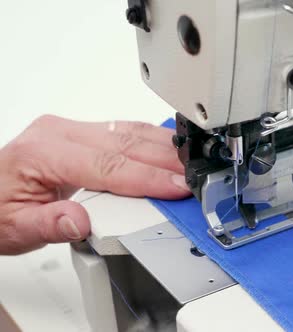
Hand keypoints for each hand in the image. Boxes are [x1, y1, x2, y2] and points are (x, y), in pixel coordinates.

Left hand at [0, 115, 189, 254]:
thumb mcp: (13, 228)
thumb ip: (48, 225)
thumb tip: (80, 221)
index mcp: (43, 151)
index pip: (108, 165)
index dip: (148, 177)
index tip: (177, 187)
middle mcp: (59, 132)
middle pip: (126, 143)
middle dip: (166, 161)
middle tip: (195, 177)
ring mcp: (71, 127)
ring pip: (129, 131)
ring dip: (164, 147)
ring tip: (192, 163)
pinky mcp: (82, 131)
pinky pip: (124, 130)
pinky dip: (152, 140)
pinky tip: (171, 148)